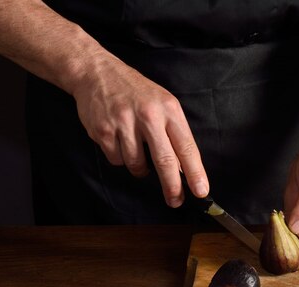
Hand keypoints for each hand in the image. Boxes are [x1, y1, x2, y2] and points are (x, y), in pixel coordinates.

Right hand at [72, 57, 208, 206]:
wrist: (97, 72)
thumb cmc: (136, 92)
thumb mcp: (164, 105)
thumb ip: (175, 134)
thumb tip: (184, 169)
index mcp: (169, 110)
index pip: (187, 147)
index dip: (195, 172)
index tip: (201, 190)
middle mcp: (148, 115)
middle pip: (164, 160)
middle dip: (172, 186)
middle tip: (176, 201)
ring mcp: (124, 123)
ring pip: (137, 165)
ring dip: (139, 167)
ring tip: (136, 149)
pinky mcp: (103, 130)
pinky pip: (116, 160)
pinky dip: (120, 157)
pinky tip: (119, 140)